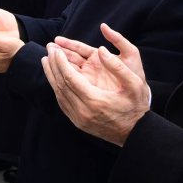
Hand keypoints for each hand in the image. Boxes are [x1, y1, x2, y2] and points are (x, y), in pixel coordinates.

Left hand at [40, 24, 149, 145]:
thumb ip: (118, 66)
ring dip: (51, 75)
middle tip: (48, 49)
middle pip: (61, 84)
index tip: (55, 49)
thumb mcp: (135, 85)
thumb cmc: (136, 106)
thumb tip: (101, 50)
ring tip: (46, 60)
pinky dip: (56, 87)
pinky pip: (62, 102)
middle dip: (53, 64)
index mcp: (95, 100)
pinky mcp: (77, 122)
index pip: (69, 77)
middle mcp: (83, 111)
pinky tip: (54, 77)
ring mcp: (79, 118)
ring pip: (58, 93)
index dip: (60, 62)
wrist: (135, 133)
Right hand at [54, 24, 146, 82]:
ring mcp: (89, 78)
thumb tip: (103, 27)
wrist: (139, 99)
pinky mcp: (87, 88)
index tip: (56, 41)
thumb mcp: (131, 54)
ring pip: (70, 69)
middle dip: (59, 52)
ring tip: (47, 57)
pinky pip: (73, 81)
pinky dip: (64, 77)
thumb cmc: (136, 76)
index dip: (68, 44)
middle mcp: (92, 66)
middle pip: (72, 57)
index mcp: (100, 56)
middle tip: (48, 47)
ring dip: (59, 63)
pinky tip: (55, 75)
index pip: (80, 48)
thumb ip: (119, 40)